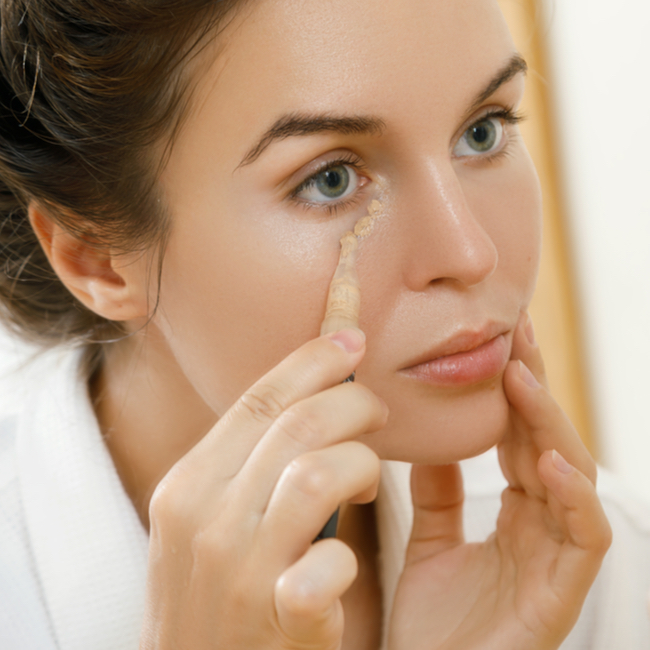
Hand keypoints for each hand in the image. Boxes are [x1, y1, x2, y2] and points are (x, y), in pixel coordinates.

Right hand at [139, 329, 386, 649]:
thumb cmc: (212, 594)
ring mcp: (237, 571)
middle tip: (378, 411)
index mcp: (187, 484)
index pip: (258, 399)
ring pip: (317, 473)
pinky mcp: (276, 622)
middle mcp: (203, 518)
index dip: (312, 359)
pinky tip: (345, 562)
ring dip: (361, 464)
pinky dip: (348, 556)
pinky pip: (331, 561)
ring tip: (371, 476)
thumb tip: (303, 396)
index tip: (351, 335)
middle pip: (296, 424)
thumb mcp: (205, 518)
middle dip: (353, 402)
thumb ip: (244, 461)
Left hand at [387, 314, 611, 649]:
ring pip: (571, 478)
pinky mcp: (560, 597)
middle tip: (516, 332)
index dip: (515, 392)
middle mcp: (542, 531)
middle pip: (548, 445)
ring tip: (522, 379)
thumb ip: (437, 495)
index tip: (500, 340)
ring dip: (549, 427)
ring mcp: (555, 561)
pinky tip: (548, 461)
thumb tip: (435, 442)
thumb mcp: (432, 544)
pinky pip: (582, 539)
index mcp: (516, 517)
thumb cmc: (433, 626)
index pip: (521, 440)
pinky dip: (572, 497)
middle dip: (534, 388)